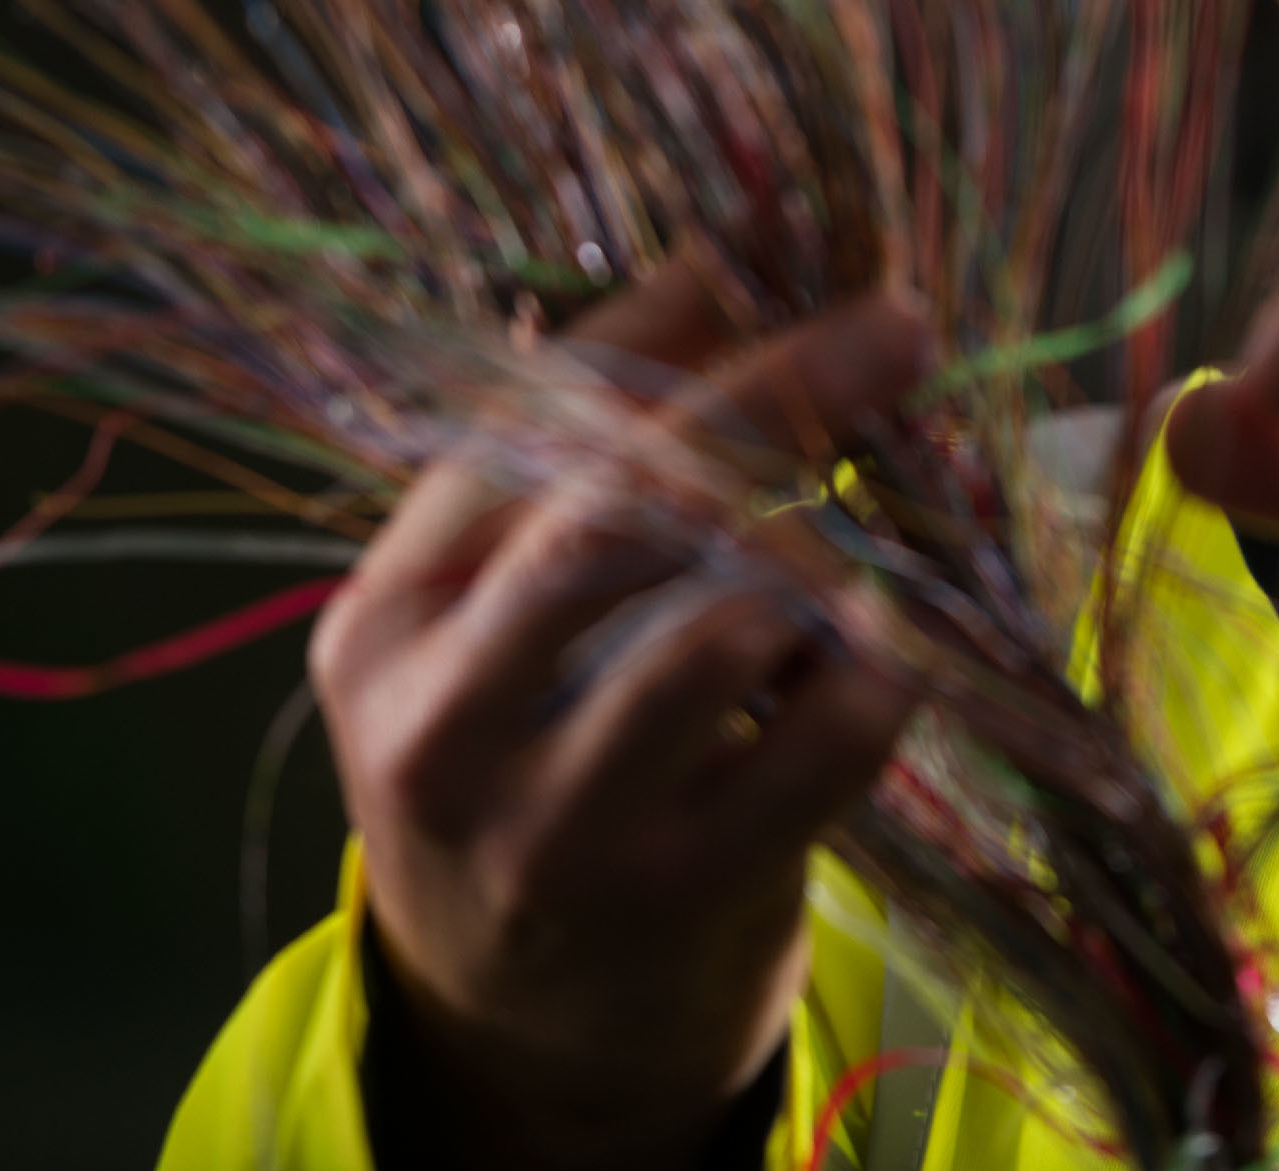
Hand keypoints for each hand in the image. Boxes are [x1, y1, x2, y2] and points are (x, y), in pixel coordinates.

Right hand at [311, 264, 927, 1170]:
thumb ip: (586, 452)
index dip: (659, 328)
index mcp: (384, 623)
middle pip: (619, 511)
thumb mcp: (506, 615)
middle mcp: (445, 726)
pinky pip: (827, 738)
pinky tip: (874, 662)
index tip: (776, 255)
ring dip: (823, 558)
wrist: (523, 1022)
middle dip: (774, 396)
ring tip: (845, 567)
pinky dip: (880, 669)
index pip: (518, 431)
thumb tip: (723, 259)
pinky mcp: (683, 897)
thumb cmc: (535, 758)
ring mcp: (560, 826)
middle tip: (893, 327)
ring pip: (724, 623)